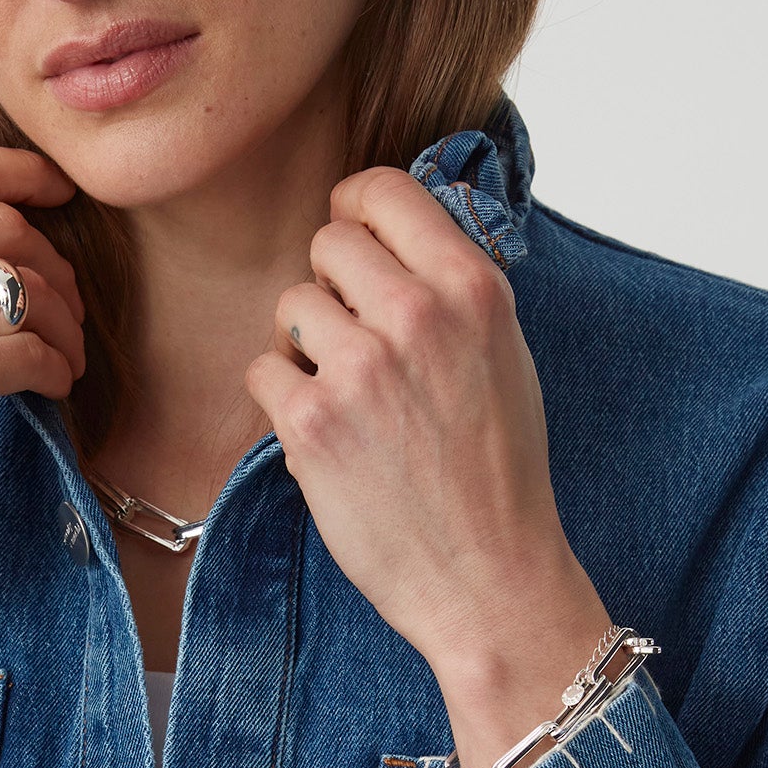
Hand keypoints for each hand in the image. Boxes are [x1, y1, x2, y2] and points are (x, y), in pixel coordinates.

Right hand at [0, 147, 85, 767]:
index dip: (19, 168)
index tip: (58, 188)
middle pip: (4, 222)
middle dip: (53, 263)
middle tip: (67, 308)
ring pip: (30, 284)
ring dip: (65, 321)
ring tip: (66, 355)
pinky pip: (37, 349)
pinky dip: (59, 368)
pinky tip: (51, 388)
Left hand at [245, 169, 611, 767]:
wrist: (490, 578)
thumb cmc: (498, 473)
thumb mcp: (504, 354)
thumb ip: (450, 286)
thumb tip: (388, 232)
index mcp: (472, 287)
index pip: (383, 189)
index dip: (356, 212)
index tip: (354, 244)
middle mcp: (418, 315)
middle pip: (327, 243)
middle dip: (332, 288)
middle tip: (354, 344)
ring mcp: (361, 368)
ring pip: (291, 306)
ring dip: (305, 349)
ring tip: (348, 401)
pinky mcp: (312, 422)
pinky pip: (263, 371)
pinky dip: (284, 405)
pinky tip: (327, 440)